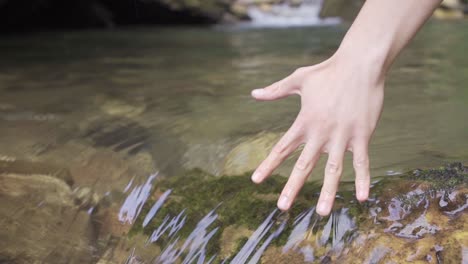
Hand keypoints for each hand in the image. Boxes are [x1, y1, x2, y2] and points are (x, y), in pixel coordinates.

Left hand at [250, 53, 384, 215]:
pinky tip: (362, 198)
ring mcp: (342, 135)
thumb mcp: (298, 79)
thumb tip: (253, 94)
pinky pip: (362, 162)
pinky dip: (363, 179)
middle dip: (292, 187)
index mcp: (304, 122)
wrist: (360, 63)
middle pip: (304, 165)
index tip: (256, 180)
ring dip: (328, 192)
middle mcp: (321, 133)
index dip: (268, 165)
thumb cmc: (328, 71)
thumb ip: (275, 90)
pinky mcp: (362, 135)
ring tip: (322, 212)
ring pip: (333, 170)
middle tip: (282, 206)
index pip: (282, 148)